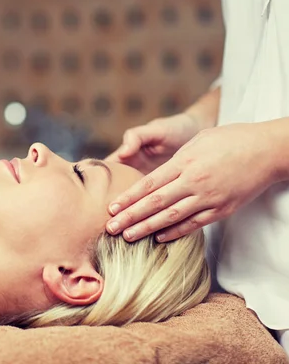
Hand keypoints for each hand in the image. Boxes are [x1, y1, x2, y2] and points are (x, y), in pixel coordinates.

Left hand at [106, 123, 276, 241]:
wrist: (268, 151)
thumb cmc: (231, 140)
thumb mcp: (198, 141)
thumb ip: (176, 160)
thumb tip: (157, 177)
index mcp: (185, 163)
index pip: (149, 184)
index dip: (128, 198)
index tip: (111, 208)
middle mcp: (194, 182)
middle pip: (155, 203)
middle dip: (130, 217)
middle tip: (110, 228)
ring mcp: (209, 198)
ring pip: (171, 217)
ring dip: (146, 228)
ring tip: (127, 236)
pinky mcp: (222, 210)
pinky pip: (194, 224)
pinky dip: (175, 232)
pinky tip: (158, 238)